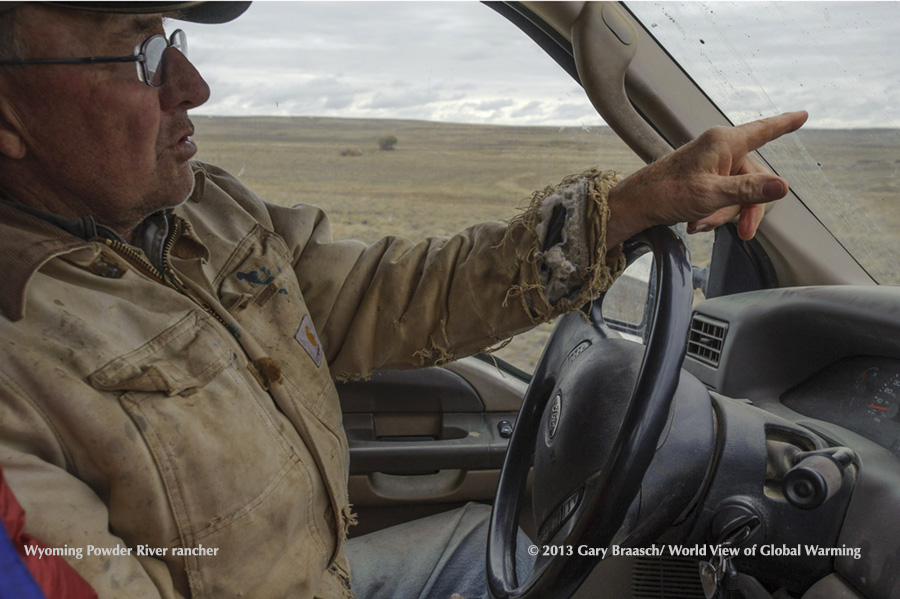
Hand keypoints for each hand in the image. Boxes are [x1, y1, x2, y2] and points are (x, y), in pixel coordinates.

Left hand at [605, 111, 808, 245]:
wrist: (636, 204)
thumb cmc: (667, 193)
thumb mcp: (712, 195)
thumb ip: (749, 190)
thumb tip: (783, 186)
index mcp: (724, 142)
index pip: (763, 131)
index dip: (785, 124)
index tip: (802, 115)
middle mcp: (719, 148)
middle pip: (754, 179)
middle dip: (744, 209)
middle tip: (742, 234)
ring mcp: (711, 163)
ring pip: (737, 193)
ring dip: (723, 214)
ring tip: (700, 224)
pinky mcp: (702, 177)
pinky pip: (721, 196)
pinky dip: (712, 213)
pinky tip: (695, 223)